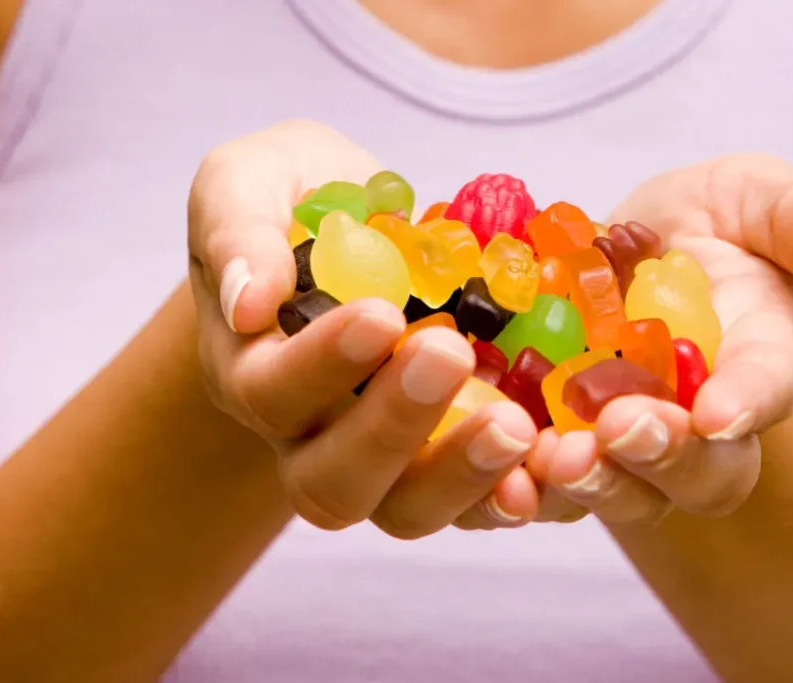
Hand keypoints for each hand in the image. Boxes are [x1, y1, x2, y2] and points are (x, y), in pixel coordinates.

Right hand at [187, 120, 540, 536]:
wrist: (359, 230)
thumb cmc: (300, 203)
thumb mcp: (249, 181)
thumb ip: (236, 229)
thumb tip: (249, 304)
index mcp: (255, 371)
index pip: (273, 392)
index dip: (323, 364)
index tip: (382, 313)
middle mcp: (313, 436)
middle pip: (335, 482)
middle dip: (394, 428)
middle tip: (450, 356)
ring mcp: (386, 458)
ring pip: (408, 509)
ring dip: (462, 476)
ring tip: (515, 425)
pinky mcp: (450, 455)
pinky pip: (479, 500)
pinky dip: (518, 488)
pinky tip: (556, 456)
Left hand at [528, 155, 792, 521]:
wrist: (627, 258)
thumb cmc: (704, 226)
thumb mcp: (749, 197)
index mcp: (756, 357)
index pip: (766, 386)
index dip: (747, 401)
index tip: (719, 413)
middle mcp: (700, 422)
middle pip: (700, 472)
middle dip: (662, 457)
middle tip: (618, 430)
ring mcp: (631, 447)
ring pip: (625, 495)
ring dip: (591, 486)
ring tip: (552, 459)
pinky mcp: (565, 451)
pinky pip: (547, 490)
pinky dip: (519, 490)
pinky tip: (491, 472)